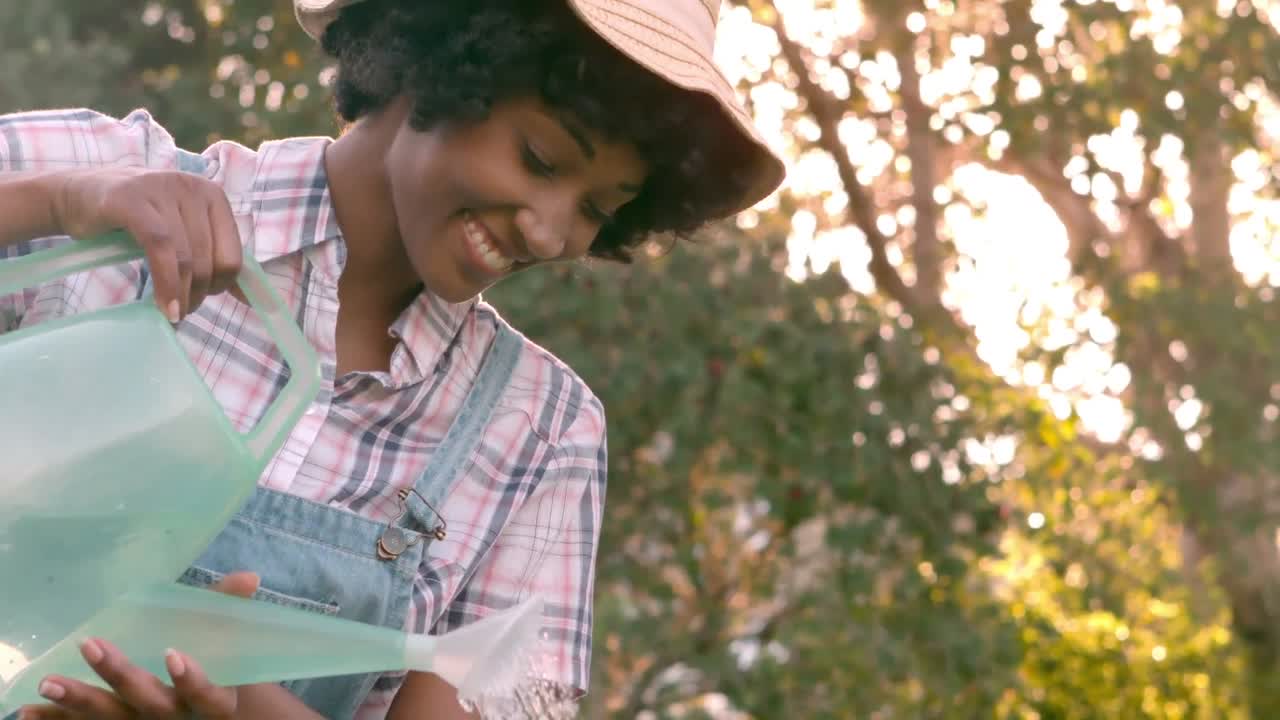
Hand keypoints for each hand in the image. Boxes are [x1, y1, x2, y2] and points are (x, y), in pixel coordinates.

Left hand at [19, 572, 260, 719]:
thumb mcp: (224, 641)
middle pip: (151, 705)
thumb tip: (248, 577)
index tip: (174, 653)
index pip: (206, 696)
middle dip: (119, 678)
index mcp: (213, 702)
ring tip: (47, 683)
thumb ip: (225, 609)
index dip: (192, 679)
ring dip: (79, 702)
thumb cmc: (214, 666)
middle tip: (91, 645)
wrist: (203, 713)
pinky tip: (30, 712)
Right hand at [51, 166, 242, 322]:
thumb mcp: (182, 233)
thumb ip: (214, 258)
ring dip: (181, 295)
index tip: (203, 298)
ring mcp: (162, 189)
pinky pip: (160, 249)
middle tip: (181, 309)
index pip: (234, 256)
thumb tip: (251, 297)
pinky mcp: (132, 199)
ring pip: (187, 258)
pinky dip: (165, 283)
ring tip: (172, 312)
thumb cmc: (135, 221)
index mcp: (213, 196)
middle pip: (211, 261)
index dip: (221, 286)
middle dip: (199, 294)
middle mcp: (193, 187)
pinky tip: (164, 307)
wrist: (75, 197)